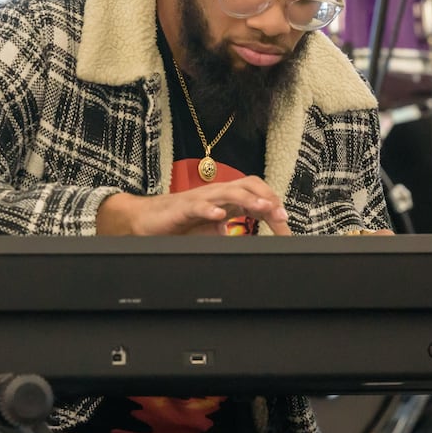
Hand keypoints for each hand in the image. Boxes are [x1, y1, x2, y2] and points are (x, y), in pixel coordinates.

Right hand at [97, 177, 292, 235]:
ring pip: (230, 191)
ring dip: (249, 199)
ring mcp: (201, 199)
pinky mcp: (183, 208)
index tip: (285, 225)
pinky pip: (199, 206)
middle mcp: (216, 194)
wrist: (146, 221)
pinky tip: (220, 217)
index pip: (256, 194)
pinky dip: (211, 210)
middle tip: (280, 216)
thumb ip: (233, 234)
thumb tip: (256, 248)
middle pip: (248, 184)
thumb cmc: (180, 224)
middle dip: (267, 198)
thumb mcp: (213, 231)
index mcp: (226, 199)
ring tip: (263, 208)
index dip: (273, 205)